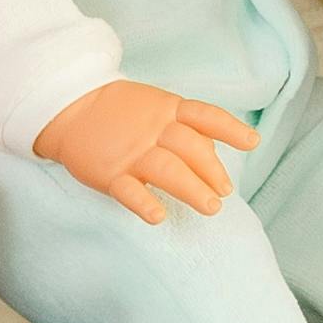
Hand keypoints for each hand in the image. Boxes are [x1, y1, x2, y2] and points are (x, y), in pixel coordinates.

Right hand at [36, 78, 254, 220]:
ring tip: (211, 207)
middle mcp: (153, 130)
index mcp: (167, 110)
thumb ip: (184, 125)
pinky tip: (158, 217)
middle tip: (225, 192)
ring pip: (166, 169)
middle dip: (211, 170)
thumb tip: (218, 149)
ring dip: (191, 188)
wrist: (70, 107)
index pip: (204, 116)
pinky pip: (128, 190)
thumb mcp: (155, 106)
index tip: (252, 142)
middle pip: (190, 148)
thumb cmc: (121, 112)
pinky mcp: (109, 173)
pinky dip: (144, 203)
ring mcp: (131, 152)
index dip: (230, 128)